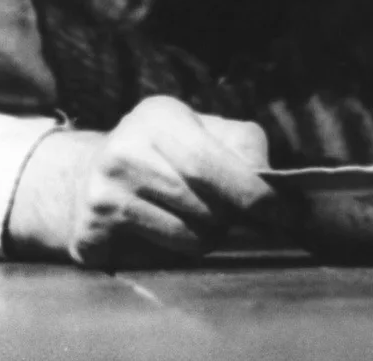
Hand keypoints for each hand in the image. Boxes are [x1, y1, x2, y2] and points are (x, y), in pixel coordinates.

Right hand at [7, 95, 272, 266]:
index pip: (207, 163)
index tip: (286, 213)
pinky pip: (160, 257)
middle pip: (203, 206)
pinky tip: (162, 233)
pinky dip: (175, 252)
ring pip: (188, 238)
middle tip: (245, 222)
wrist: (86, 177)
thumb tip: (274, 184)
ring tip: (197, 221)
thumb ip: (240, 147)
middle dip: (234, 220)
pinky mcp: (92, 233)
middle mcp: (124, 150)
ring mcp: (103, 193)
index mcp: (158, 116)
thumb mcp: (199, 132)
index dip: (251, 194)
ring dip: (208, 238)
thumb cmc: (162, 154)